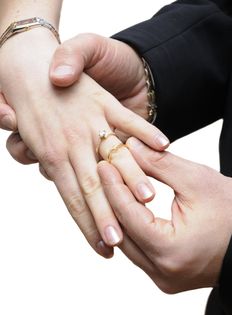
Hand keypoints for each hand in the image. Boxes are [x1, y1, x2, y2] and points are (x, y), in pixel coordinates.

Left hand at [0, 31, 168, 258]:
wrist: (28, 60)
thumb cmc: (22, 99)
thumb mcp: (20, 132)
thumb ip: (31, 153)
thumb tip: (47, 170)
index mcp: (51, 153)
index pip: (72, 198)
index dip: (88, 224)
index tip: (102, 247)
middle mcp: (72, 141)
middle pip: (92, 186)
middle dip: (107, 216)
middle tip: (119, 243)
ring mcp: (90, 121)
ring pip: (113, 157)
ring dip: (131, 180)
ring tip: (146, 202)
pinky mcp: (104, 102)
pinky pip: (126, 118)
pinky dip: (145, 131)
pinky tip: (163, 146)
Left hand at [98, 138, 231, 292]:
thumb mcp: (197, 181)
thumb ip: (159, 164)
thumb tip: (130, 147)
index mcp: (171, 252)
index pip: (128, 215)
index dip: (113, 186)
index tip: (104, 164)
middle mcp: (163, 274)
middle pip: (122, 232)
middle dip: (111, 199)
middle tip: (104, 171)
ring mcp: (164, 279)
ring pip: (127, 243)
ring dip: (118, 213)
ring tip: (112, 185)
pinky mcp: (165, 277)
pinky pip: (139, 250)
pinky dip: (131, 227)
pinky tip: (126, 205)